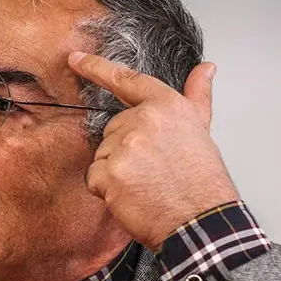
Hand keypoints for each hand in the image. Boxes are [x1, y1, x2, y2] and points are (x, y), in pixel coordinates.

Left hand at [68, 52, 239, 250]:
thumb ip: (197, 96)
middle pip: (113, 128)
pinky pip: (94, 177)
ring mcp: (124, 145)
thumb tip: (206, 68)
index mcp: (167, 106)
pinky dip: (107, 190)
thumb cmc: (202, 182)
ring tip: (146, 184)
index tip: (75, 59)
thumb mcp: (202, 131)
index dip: (96, 67)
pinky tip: (132, 196)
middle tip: (153, 170)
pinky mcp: (109, 172)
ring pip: (102, 153)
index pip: (126, 80)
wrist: (200, 221)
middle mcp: (144, 120)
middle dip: (125, 149)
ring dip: (117, 171)